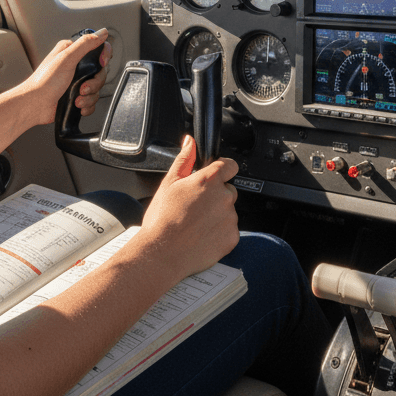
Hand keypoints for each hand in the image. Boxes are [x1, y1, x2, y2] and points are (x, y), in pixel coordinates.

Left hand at [24, 28, 111, 125]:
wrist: (34, 105)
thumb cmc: (44, 82)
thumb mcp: (66, 58)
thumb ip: (85, 44)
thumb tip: (102, 33)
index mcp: (71, 51)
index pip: (97, 48)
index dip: (104, 56)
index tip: (102, 63)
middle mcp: (75, 65)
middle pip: (100, 71)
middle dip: (94, 83)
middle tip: (83, 87)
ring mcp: (76, 81)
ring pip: (97, 87)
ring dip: (89, 96)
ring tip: (77, 99)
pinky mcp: (76, 95)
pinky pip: (92, 100)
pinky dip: (87, 105)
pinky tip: (78, 106)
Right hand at [136, 136, 239, 283]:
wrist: (163, 253)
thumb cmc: (163, 219)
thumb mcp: (168, 183)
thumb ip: (184, 159)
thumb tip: (190, 142)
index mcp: (209, 180)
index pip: (230, 165)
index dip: (223, 169)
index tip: (217, 175)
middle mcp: (224, 197)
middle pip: (228, 190)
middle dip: (215, 196)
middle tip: (195, 206)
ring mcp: (230, 219)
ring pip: (228, 211)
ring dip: (217, 215)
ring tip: (195, 223)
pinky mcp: (232, 238)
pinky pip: (229, 230)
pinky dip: (219, 232)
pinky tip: (201, 235)